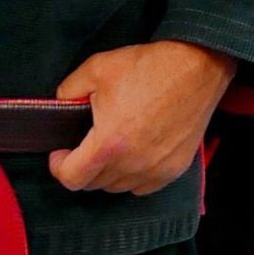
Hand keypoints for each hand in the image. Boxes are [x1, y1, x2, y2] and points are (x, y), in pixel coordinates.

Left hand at [48, 40, 236, 195]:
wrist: (195, 67)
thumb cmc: (148, 67)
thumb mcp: (96, 69)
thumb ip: (68, 91)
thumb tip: (59, 105)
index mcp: (109, 143)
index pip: (71, 178)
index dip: (59, 166)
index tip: (60, 152)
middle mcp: (132, 164)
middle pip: (93, 184)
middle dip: (82, 167)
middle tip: (84, 144)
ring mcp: (156, 170)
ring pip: (118, 187)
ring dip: (107, 172)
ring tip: (110, 145)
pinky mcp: (175, 169)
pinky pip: (143, 186)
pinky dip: (132, 176)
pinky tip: (133, 153)